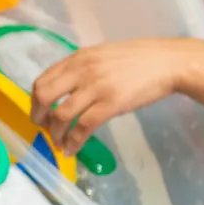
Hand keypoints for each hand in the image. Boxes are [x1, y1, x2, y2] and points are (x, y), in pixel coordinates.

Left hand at [30, 39, 187, 155]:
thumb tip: (61, 89)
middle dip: (39, 117)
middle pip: (44, 97)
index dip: (34, 101)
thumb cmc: (136, 59)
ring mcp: (96, 87)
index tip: (39, 112)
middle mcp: (81, 71)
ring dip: (56, 134)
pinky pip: (83, 127)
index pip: (42, 80)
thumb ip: (79, 69)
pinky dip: (74, 141)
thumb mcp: (100, 56)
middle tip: (44, 128)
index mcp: (77, 59)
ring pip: (61, 115)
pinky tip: (72, 149)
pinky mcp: (111, 104)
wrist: (168, 62)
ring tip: (59, 143)